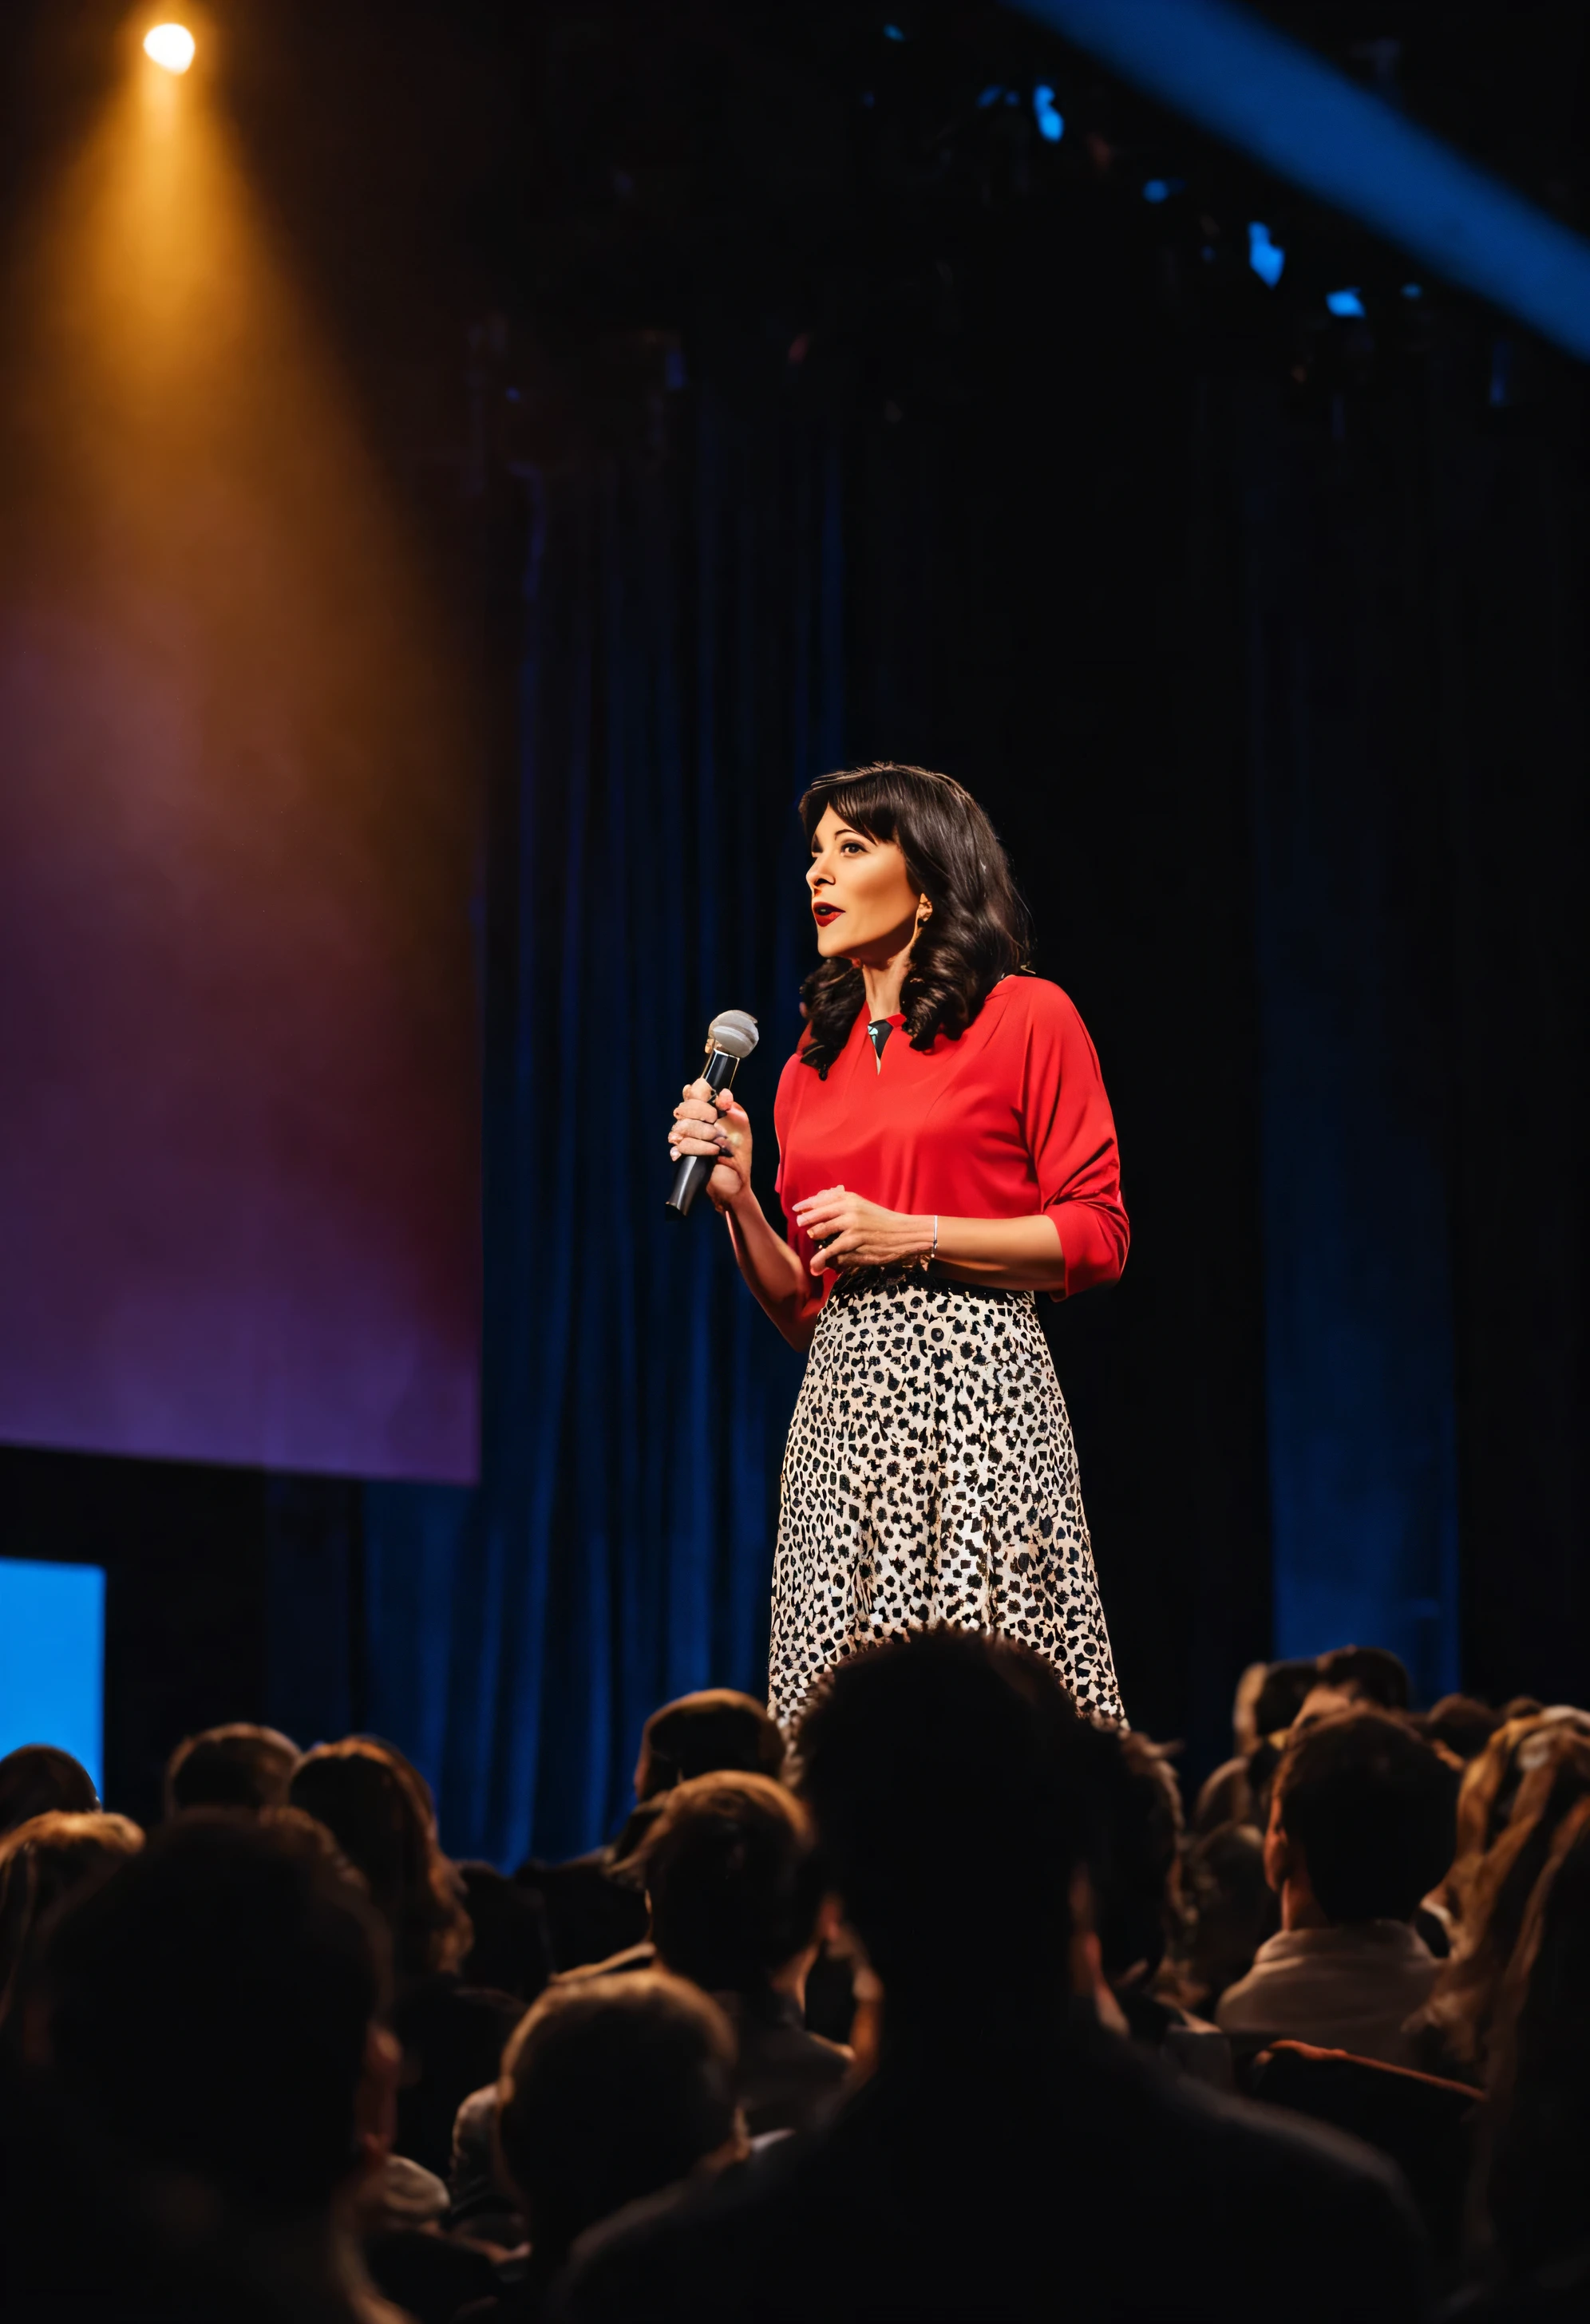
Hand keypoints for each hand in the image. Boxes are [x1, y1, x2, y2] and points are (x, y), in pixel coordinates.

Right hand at [669, 1077, 753, 1212]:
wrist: (735, 1180)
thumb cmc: (738, 1151)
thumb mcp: (740, 1126)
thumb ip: (731, 1107)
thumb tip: (724, 1093)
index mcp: (705, 1110)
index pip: (692, 1091)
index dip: (699, 1092)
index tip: (713, 1103)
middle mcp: (691, 1121)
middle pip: (684, 1107)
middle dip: (701, 1114)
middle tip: (716, 1123)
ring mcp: (683, 1137)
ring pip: (682, 1126)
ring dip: (703, 1134)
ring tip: (718, 1144)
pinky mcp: (680, 1154)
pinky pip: (682, 1145)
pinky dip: (699, 1148)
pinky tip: (712, 1153)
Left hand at [790, 1187, 932, 1274]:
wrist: (904, 1233)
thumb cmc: (883, 1220)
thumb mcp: (863, 1206)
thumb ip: (843, 1204)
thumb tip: (819, 1201)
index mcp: (850, 1199)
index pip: (821, 1200)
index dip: (806, 1206)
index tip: (796, 1210)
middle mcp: (849, 1210)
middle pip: (818, 1217)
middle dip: (806, 1223)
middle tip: (801, 1229)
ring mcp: (851, 1226)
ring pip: (822, 1234)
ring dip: (813, 1244)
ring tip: (811, 1254)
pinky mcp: (855, 1243)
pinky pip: (833, 1251)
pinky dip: (824, 1258)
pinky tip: (818, 1265)